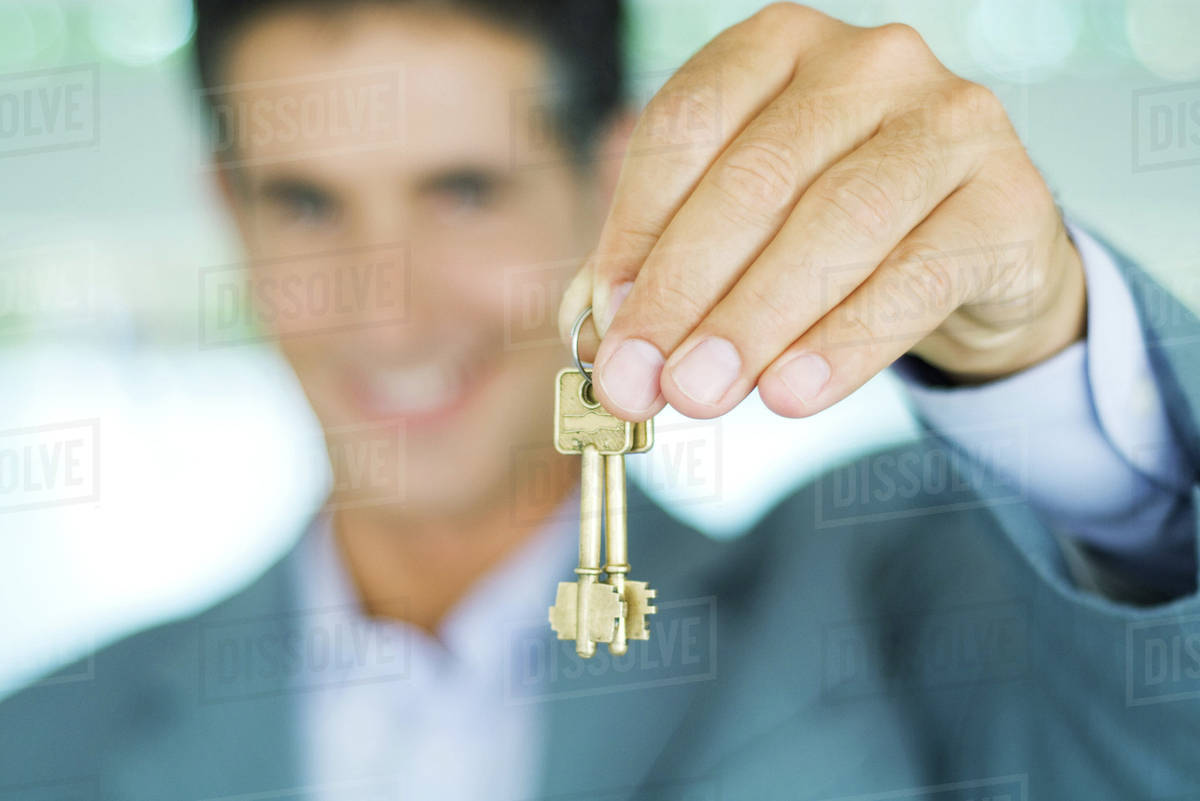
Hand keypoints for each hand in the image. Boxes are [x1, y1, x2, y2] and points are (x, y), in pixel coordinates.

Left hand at [558, 2, 1084, 421]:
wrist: (970, 253)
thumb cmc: (832, 233)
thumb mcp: (741, 234)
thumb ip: (665, 272)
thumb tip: (601, 347)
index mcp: (778, 47)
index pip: (686, 125)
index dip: (635, 232)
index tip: (606, 326)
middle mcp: (867, 63)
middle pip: (756, 178)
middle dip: (684, 293)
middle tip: (640, 382)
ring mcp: (948, 121)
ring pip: (837, 223)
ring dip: (755, 321)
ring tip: (700, 395)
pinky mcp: (1009, 198)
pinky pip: (918, 277)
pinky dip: (845, 343)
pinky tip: (789, 393)